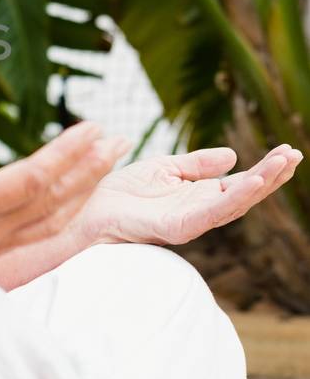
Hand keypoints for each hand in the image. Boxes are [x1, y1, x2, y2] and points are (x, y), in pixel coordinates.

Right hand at [0, 98, 128, 304]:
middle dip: (90, 169)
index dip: (67, 154)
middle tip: (120, 139)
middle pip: (52, 201)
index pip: (32, 179)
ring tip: (107, 165)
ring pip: (50, 222)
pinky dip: (63, 214)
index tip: (94, 128)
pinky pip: (36, 235)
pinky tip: (71, 201)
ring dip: (84, 192)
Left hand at [79, 141, 304, 247]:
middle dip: (272, 176)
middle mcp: (200, 211)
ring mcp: (191, 221)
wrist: (89, 212)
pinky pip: (212, 213)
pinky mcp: (177, 227)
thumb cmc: (122, 195)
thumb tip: (232, 155)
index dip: (264, 169)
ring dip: (261, 183)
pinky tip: (253, 181)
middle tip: (296, 155)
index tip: (287, 151)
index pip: (240, 183)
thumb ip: (197, 164)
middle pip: (245, 194)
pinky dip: (234, 197)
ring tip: (283, 163)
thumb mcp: (164, 169)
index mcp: (199, 197)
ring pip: (235, 203)